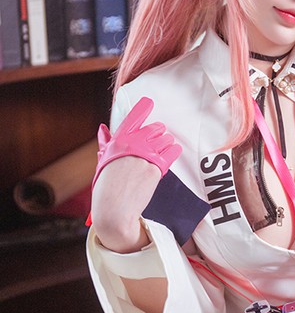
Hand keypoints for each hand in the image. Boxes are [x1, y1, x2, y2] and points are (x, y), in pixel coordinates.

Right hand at [90, 98, 181, 251]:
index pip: (132, 119)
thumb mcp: (103, 162)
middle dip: (158, 133)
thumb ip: (106, 144)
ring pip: (165, 140)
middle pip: (154, 128)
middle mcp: (132, 146)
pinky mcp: (156, 169)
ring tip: (163, 150)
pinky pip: (171, 153)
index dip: (143, 108)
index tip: (149, 102)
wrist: (114, 210)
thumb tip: (102, 129)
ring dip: (166, 143)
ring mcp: (145, 156)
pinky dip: (173, 151)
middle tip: (157, 139)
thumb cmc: (105, 188)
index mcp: (117, 142)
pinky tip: (173, 152)